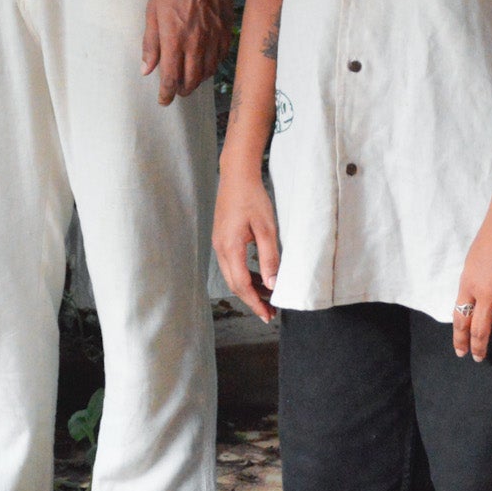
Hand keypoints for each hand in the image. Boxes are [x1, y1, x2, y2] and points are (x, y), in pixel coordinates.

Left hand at [141, 0, 231, 103]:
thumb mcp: (153, 12)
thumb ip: (150, 43)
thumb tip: (147, 69)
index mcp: (174, 38)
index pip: (171, 78)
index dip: (166, 94)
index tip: (163, 100)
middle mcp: (196, 42)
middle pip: (191, 80)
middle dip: (182, 90)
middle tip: (176, 91)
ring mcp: (214, 36)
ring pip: (208, 71)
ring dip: (197, 80)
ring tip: (189, 79)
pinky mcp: (226, 28)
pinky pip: (221, 56)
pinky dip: (212, 65)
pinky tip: (206, 63)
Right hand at [213, 167, 279, 322]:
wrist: (237, 175)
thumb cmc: (252, 197)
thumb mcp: (266, 229)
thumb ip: (269, 258)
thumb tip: (272, 284)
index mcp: (230, 248)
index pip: (242, 285)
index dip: (255, 303)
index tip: (267, 315)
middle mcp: (220, 249)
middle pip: (234, 284)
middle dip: (252, 300)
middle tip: (269, 312)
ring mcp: (219, 243)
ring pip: (232, 275)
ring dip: (249, 288)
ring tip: (266, 296)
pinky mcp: (222, 238)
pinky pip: (232, 264)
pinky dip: (244, 275)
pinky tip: (258, 276)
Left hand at [452, 206, 491, 361]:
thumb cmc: (489, 239)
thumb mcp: (471, 264)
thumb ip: (471, 288)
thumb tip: (472, 309)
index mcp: (468, 285)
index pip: (460, 320)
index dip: (460, 339)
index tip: (462, 351)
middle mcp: (486, 293)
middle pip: (479, 330)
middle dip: (478, 347)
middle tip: (479, 356)